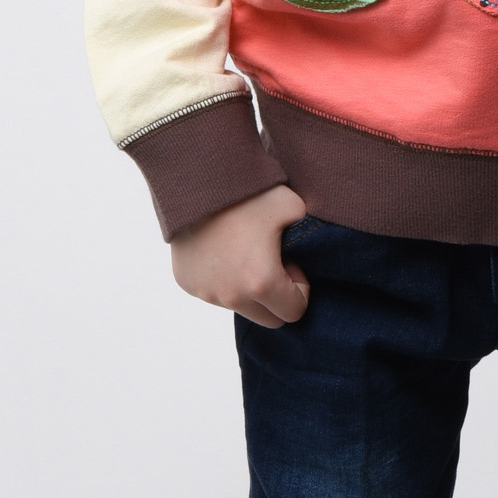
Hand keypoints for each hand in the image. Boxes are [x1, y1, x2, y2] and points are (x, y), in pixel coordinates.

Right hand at [170, 184, 310, 327]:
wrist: (197, 178)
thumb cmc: (249, 192)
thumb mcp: (294, 206)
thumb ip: (310, 232)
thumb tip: (311, 244)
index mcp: (261, 283)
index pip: (294, 312)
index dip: (299, 289)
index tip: (291, 263)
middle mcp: (231, 296)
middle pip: (268, 319)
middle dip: (276, 297)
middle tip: (272, 262)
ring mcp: (205, 292)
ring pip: (239, 306)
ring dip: (248, 290)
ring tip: (245, 252)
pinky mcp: (186, 283)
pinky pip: (214, 293)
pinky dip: (223, 280)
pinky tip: (222, 250)